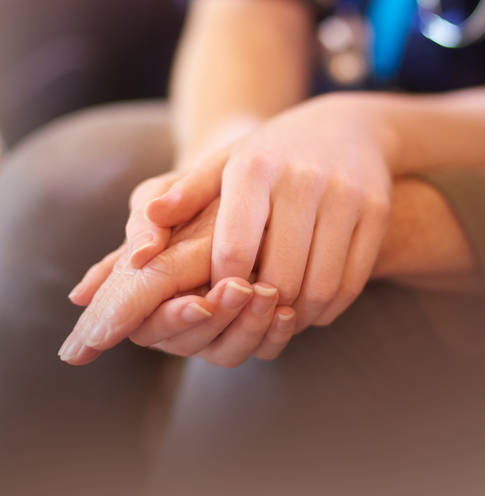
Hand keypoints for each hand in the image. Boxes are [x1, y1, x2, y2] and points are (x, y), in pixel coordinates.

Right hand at [59, 201, 295, 366]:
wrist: (239, 191)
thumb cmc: (192, 190)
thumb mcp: (164, 194)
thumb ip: (147, 222)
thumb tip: (141, 253)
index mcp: (140, 291)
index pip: (147, 324)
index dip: (173, 319)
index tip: (201, 304)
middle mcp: (171, 320)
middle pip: (189, 343)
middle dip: (218, 319)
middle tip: (241, 290)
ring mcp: (210, 331)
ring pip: (226, 352)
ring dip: (248, 328)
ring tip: (269, 294)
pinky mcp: (246, 333)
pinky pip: (260, 351)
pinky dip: (274, 337)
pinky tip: (288, 314)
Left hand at [147, 93, 392, 331]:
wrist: (349, 125)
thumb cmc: (275, 151)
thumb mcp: (229, 160)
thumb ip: (187, 191)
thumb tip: (150, 220)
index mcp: (256, 167)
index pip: (234, 251)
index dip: (223, 287)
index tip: (220, 295)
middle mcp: (303, 179)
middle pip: (279, 277)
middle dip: (263, 307)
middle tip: (254, 314)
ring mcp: (346, 195)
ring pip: (319, 286)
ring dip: (297, 315)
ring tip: (281, 314)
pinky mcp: (377, 211)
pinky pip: (352, 281)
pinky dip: (330, 306)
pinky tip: (313, 304)